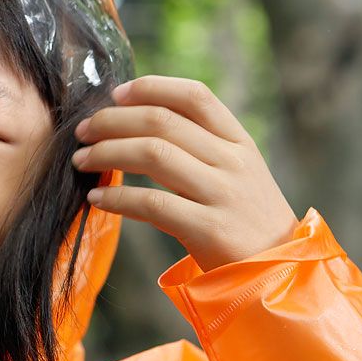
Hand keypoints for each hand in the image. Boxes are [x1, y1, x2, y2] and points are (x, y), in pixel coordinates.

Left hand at [72, 75, 298, 270]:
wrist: (279, 273)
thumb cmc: (246, 221)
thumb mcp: (237, 173)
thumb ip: (200, 147)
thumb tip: (137, 122)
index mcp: (239, 142)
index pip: (194, 96)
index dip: (151, 87)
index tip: (116, 94)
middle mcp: (233, 162)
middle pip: (162, 122)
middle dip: (113, 122)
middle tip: (83, 132)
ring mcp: (223, 194)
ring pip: (153, 155)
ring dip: (108, 153)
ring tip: (82, 161)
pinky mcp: (209, 230)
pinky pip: (152, 204)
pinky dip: (118, 197)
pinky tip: (98, 198)